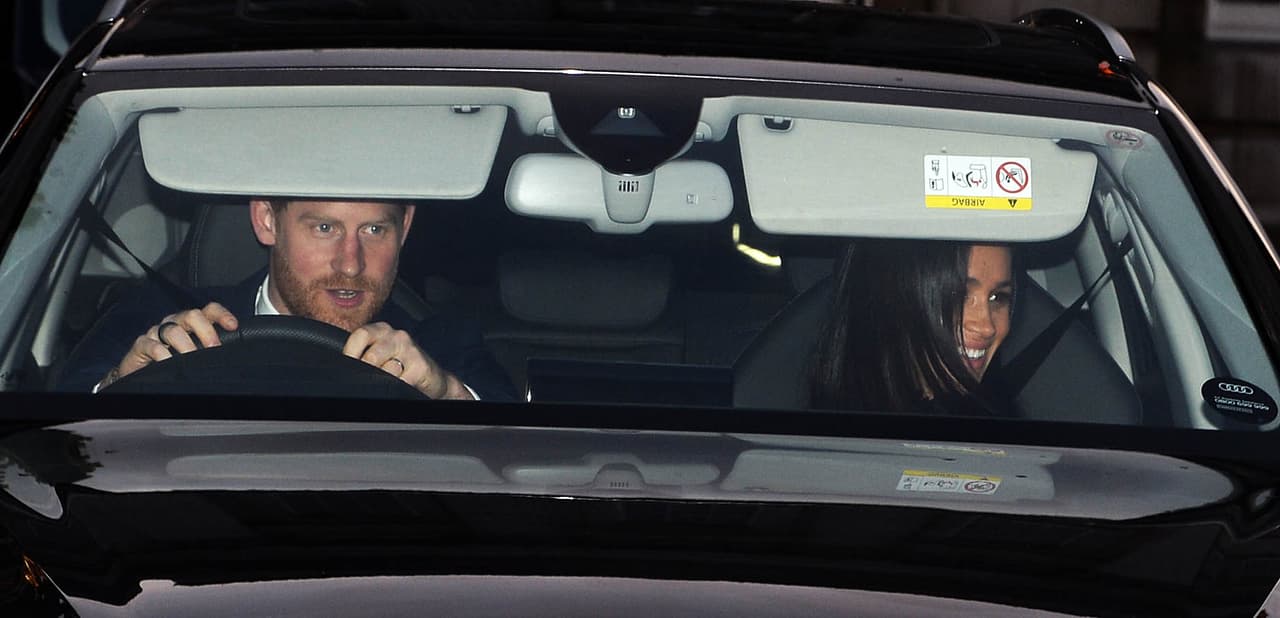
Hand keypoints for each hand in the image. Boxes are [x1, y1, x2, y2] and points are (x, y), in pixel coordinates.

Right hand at [103, 302, 238, 387]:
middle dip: (206, 331)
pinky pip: (154, 346)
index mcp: (191, 323)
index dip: (221, 315)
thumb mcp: (195, 352)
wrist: (143, 372)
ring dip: (187, 346)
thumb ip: (209, 348)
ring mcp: (157, 332)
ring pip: (173, 330)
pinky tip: (170, 362)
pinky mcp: (142, 344)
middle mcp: (175, 323)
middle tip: (213, 348)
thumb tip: (229, 354)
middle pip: (192, 316)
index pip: (208, 311)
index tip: (233, 326)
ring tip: (192, 360)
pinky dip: (164, 355)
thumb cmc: (172, 360)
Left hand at [343, 322, 473, 399]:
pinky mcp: (421, 365)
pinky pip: (400, 381)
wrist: (431, 378)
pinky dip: (398, 387)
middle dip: (368, 371)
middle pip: (371, 356)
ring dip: (384, 380)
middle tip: (372, 378)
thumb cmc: (400, 367)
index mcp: (381, 330)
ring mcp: (410, 349)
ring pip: (385, 370)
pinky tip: (402, 384)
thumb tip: (342, 365)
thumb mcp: (380, 356)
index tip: (349, 368)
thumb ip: (363, 355)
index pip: (360, 335)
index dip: (351, 353)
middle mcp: (396, 335)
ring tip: (390, 380)